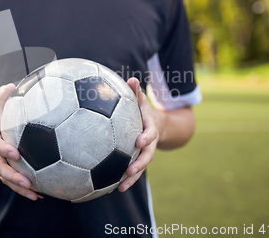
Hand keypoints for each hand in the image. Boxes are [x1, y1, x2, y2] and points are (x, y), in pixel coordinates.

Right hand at [0, 83, 39, 200]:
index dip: (4, 150)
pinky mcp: (6, 169)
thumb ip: (4, 95)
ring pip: (6, 179)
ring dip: (19, 188)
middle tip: (28, 182)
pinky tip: (40, 195)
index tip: (16, 154)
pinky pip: (13, 181)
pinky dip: (24, 189)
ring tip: (35, 195)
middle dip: (13, 176)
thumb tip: (12, 86)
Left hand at [118, 78, 163, 192]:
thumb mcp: (142, 101)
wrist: (158, 126)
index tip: (139, 141)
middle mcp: (149, 144)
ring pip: (139, 168)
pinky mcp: (137, 161)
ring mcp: (144, 154)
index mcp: (150, 129)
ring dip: (131, 179)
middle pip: (146, 156)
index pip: (150, 134)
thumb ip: (136, 92)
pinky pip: (131, 172)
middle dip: (139, 164)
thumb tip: (131, 79)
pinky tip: (110, 189)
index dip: (146, 138)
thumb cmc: (144, 111)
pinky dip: (123, 180)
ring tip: (120, 188)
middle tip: (129, 171)